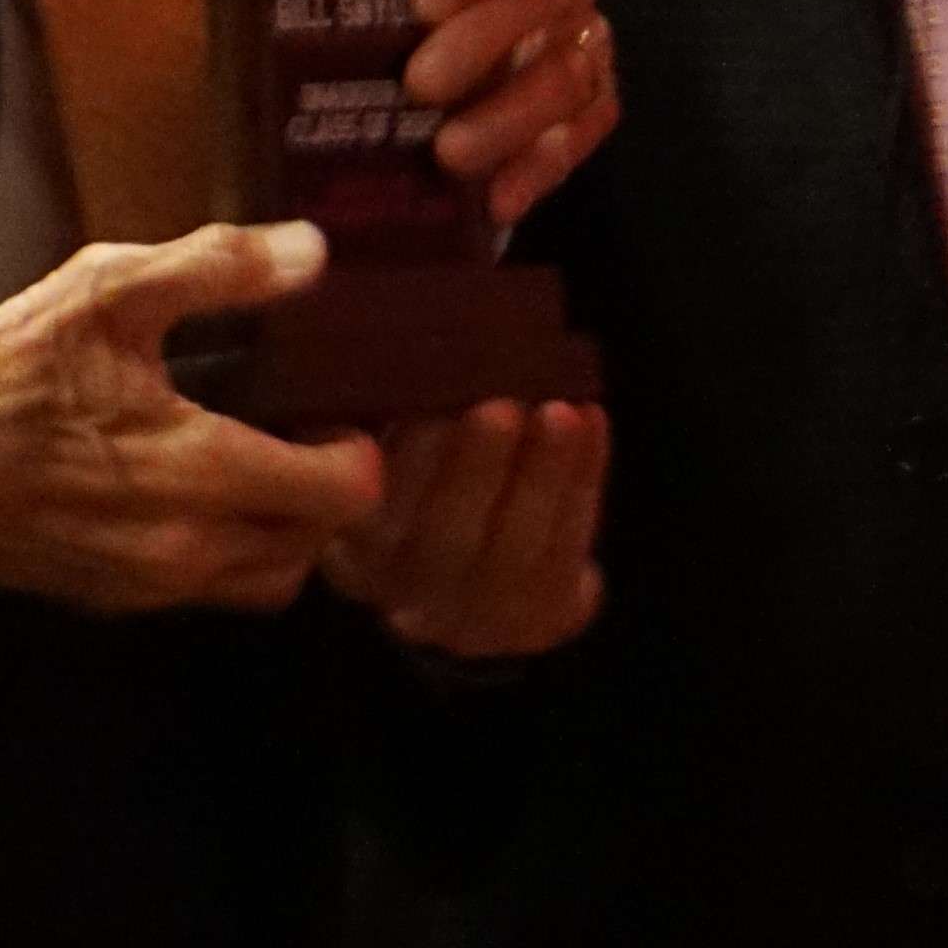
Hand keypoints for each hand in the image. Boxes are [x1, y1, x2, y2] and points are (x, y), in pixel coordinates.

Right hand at [0, 221, 382, 612]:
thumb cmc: (10, 367)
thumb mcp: (111, 288)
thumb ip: (218, 268)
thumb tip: (314, 253)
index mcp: (202, 471)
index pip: (340, 496)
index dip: (364, 453)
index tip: (349, 410)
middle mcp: (188, 549)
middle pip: (311, 551)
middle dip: (332, 503)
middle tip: (317, 435)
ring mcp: (147, 587)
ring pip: (260, 584)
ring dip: (283, 536)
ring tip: (268, 466)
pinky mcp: (109, 601)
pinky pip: (203, 593)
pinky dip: (226, 555)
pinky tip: (201, 493)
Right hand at [321, 398, 608, 656]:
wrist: (465, 587)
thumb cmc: (417, 487)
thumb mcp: (380, 456)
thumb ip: (379, 410)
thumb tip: (391, 327)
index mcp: (356, 547)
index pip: (372, 513)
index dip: (403, 461)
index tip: (425, 401)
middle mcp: (408, 591)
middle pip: (444, 538)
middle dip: (476, 469)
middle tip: (499, 405)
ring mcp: (475, 617)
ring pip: (514, 551)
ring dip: (542, 475)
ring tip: (562, 409)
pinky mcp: (536, 620)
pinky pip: (566, 553)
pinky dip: (583, 483)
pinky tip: (592, 420)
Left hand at [403, 0, 619, 225]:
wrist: (419, 93)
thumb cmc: (370, 25)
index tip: (422, 4)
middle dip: (485, 38)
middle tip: (419, 85)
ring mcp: (579, 34)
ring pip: (567, 67)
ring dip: (508, 115)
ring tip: (449, 154)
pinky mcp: (594, 98)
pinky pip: (586, 129)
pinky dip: (540, 166)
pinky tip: (495, 197)